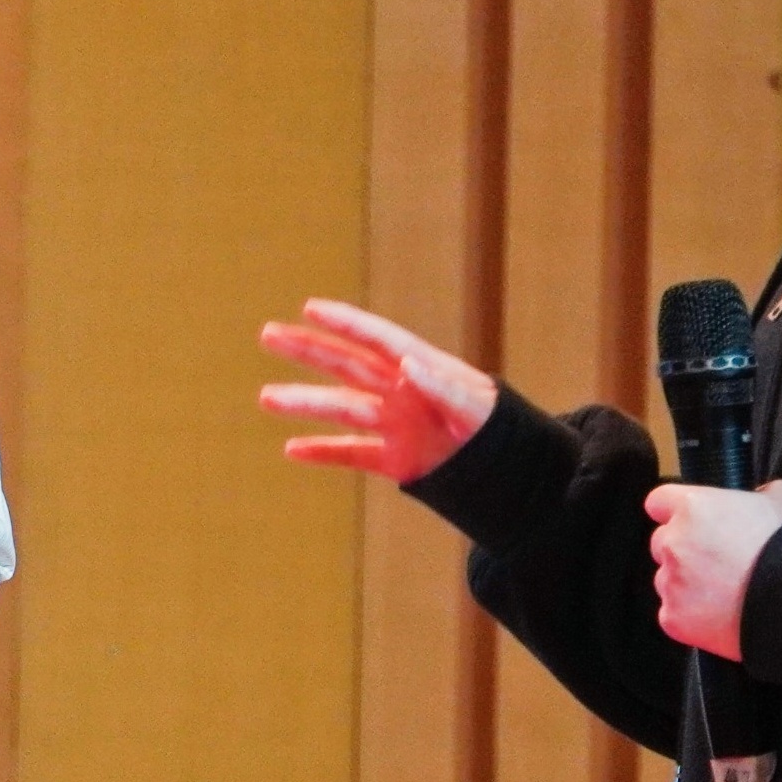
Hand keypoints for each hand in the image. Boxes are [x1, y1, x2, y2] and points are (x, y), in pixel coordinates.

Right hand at [258, 296, 499, 483]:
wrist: (516, 473)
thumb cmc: (503, 430)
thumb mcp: (479, 407)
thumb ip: (443, 386)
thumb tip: (406, 365)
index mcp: (423, 371)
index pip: (378, 340)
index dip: (347, 323)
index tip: (311, 308)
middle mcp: (401, 393)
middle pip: (346, 366)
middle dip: (309, 350)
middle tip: (269, 334)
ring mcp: (394, 426)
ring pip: (340, 410)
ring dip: (304, 403)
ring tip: (266, 397)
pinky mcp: (394, 461)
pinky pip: (351, 453)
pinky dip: (322, 452)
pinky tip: (291, 449)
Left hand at [645, 478, 781, 658]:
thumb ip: (760, 492)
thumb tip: (759, 495)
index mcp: (693, 508)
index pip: (658, 502)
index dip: (674, 511)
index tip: (689, 521)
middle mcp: (674, 543)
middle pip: (662, 543)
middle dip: (683, 550)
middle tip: (716, 562)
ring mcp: (671, 583)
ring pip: (666, 580)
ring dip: (686, 583)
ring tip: (723, 591)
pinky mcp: (673, 618)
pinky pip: (673, 614)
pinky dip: (691, 616)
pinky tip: (720, 614)